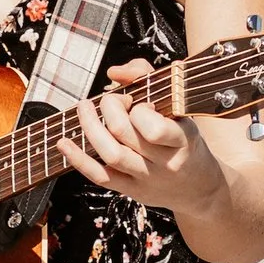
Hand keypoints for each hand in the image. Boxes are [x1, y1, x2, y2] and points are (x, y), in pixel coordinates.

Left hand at [63, 68, 232, 222]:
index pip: (153, 127)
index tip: (138, 101)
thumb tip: (115, 72)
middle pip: (124, 134)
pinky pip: (100, 176)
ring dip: (90, 127)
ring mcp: (146, 179)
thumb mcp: (180, 109)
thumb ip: (149, 79)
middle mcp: (164, 163)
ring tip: (85, 108)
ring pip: (110, 154)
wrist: (199, 187)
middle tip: (110, 100)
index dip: (138, 109)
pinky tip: (64, 143)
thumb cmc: (186, 140)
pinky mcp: (132, 191)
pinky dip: (78, 159)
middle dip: (109, 108)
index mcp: (181, 140)